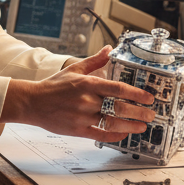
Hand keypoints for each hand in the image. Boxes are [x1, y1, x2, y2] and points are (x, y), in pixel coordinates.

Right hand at [0, 46, 159, 142]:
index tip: (149, 98)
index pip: (118, 88)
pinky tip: (123, 134)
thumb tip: (109, 49)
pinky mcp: (78, 130)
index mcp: (87, 84)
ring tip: (142, 126)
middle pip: (119, 107)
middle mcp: (87, 100)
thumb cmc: (53, 86)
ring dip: (131, 126)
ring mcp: (82, 117)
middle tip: (151, 114)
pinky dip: (114, 135)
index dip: (136, 93)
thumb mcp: (74, 69)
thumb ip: (94, 60)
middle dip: (139, 112)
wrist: (32, 102)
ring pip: (112, 123)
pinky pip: (100, 135)